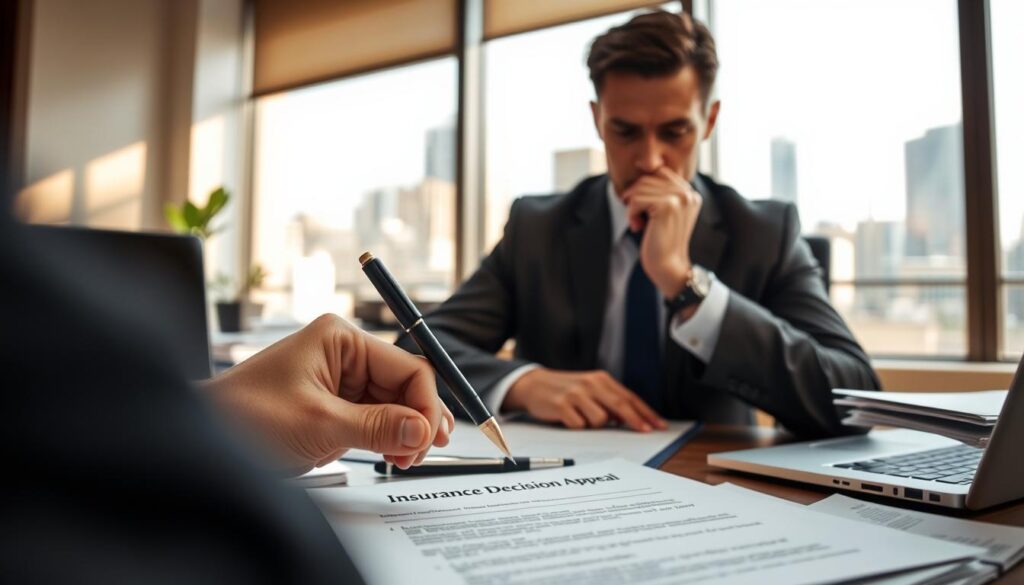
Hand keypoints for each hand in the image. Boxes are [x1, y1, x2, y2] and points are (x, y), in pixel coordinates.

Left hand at [204, 314, 453, 474]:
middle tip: (423, 452)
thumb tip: (422, 430)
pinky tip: (392, 453)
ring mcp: (339, 381)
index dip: (425, 403)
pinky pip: (375, 418)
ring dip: (404, 431)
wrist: (201, 439)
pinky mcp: (334, 407)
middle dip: (417, 419)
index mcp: (341, 339)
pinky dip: (387, 438)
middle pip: (404, 385)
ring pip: (394, 404)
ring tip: (405, 457)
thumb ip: (377, 426)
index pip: (407, 366)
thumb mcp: (318, 424)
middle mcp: (344, 353)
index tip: (429, 438)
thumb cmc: (243, 416)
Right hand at [503, 368, 666, 431]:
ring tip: (582, 418)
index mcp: (600, 379)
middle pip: (620, 405)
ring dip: (595, 425)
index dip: (645, 412)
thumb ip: (609, 401)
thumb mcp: (589, 390)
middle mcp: (590, 384)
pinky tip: (570, 420)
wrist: (533, 384)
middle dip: (636, 420)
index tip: (658, 425)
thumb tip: (631, 419)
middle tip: (646, 432)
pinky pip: (580, 425)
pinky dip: (578, 427)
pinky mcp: (562, 405)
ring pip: (600, 419)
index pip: (629, 397)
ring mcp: (576, 394)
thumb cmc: (566, 391)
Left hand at [621, 167, 701, 296]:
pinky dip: (631, 214)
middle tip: (636, 218)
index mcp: (690, 193)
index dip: (642, 188)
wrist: (668, 266)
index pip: (659, 173)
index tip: (639, 208)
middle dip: (635, 198)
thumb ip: (659, 192)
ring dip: (632, 207)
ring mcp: (679, 198)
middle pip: (647, 179)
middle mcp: (688, 192)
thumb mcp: (663, 213)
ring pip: (639, 189)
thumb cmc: (660, 241)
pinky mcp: (668, 206)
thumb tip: (640, 170)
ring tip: (638, 223)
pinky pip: (636, 200)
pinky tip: (637, 227)